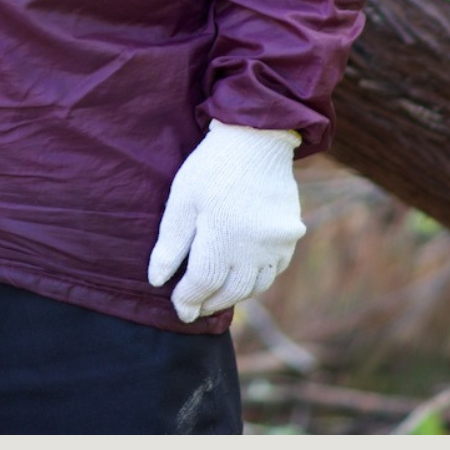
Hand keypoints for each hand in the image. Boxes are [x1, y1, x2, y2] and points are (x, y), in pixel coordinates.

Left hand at [147, 123, 304, 322]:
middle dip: (210, 304)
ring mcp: (276, 243)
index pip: (203, 283)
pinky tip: (243, 278)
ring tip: (216, 297)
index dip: (188, 300)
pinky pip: (274, 271)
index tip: (178, 310)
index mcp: (222, 236)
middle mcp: (254, 246)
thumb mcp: (182, 200)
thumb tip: (158, 282)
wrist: (258, 139)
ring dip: (234, 296)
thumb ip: (170, 244)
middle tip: (195, 309)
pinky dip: (257, 281)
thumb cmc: (212, 167)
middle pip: (231, 291)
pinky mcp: (291, 236)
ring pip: (255, 286)